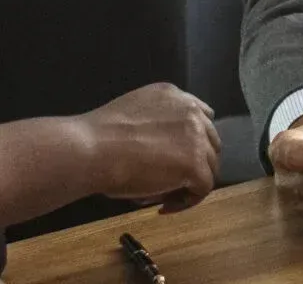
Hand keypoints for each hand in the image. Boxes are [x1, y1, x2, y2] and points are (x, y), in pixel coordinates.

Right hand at [82, 83, 221, 210]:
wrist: (93, 149)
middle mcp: (191, 111)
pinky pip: (203, 188)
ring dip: (189, 183)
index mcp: (174, 95)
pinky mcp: (195, 164)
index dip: (192, 142)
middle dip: (193, 163)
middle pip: (209, 142)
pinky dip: (186, 201)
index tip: (175, 159)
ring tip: (161, 196)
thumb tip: (166, 153)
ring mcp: (196, 137)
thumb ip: (158, 124)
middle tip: (169, 181)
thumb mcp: (135, 114)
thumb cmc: (101, 137)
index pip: (201, 118)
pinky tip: (163, 206)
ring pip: (209, 166)